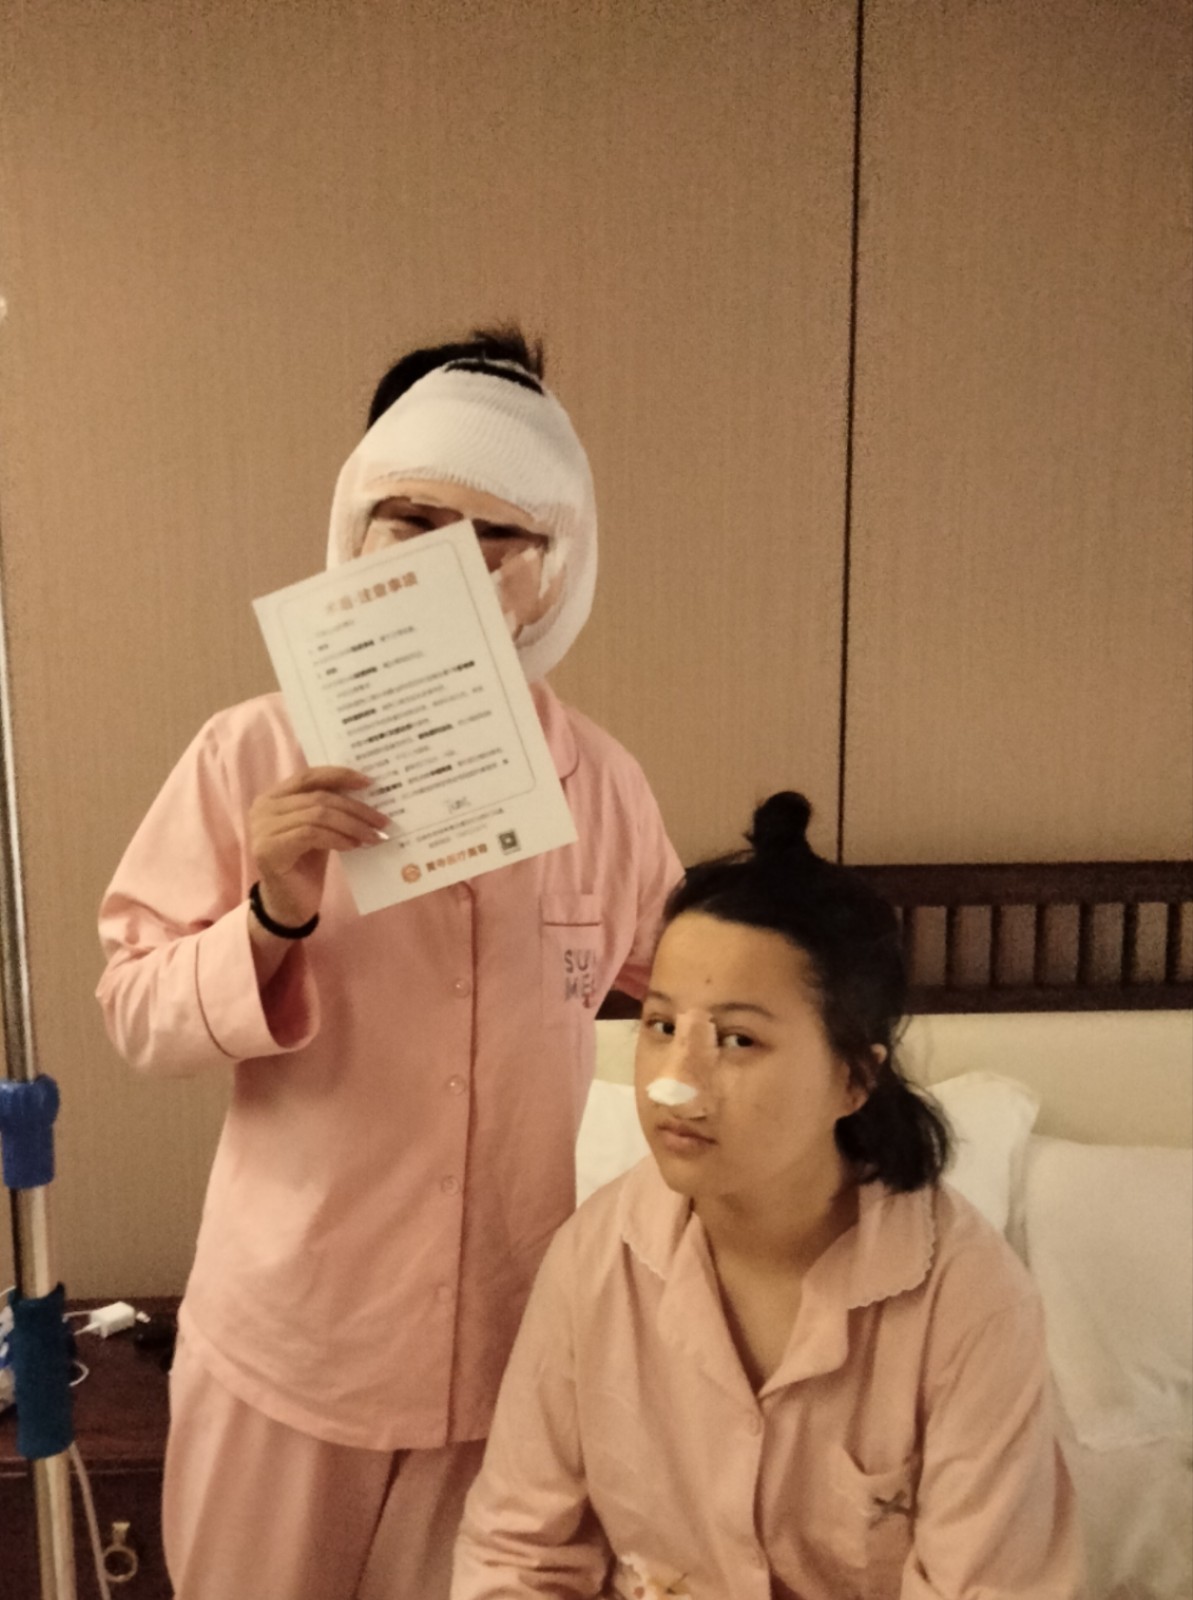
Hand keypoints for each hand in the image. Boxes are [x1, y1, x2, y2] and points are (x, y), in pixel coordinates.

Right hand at [248, 766, 388, 930]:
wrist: (290, 905)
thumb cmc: (306, 865)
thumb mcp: (319, 829)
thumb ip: (330, 809)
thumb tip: (366, 792)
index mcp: (273, 797)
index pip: (309, 776)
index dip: (339, 775)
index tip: (369, 783)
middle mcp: (263, 807)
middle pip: (318, 797)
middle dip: (355, 808)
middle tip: (382, 820)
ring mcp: (262, 828)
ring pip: (317, 815)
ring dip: (351, 825)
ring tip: (373, 836)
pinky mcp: (269, 849)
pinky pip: (311, 834)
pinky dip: (337, 838)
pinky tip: (354, 846)